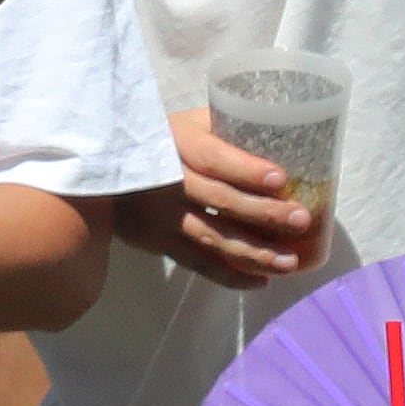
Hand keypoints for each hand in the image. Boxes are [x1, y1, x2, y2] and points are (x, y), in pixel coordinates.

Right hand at [128, 110, 323, 287]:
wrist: (103, 170)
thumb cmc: (159, 140)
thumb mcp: (185, 123)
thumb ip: (221, 129)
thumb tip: (278, 136)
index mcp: (177, 143)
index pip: (214, 158)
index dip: (246, 170)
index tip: (281, 179)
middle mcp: (168, 181)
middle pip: (220, 200)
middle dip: (264, 213)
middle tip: (301, 220)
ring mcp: (161, 217)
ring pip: (212, 238)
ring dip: (253, 253)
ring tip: (289, 262)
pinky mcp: (159, 243)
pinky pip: (197, 264)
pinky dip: (229, 276)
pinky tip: (261, 281)